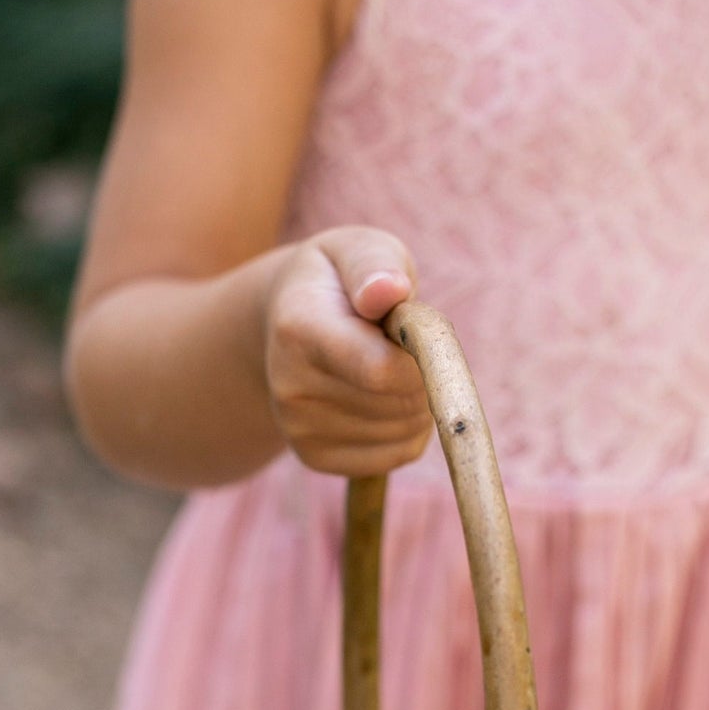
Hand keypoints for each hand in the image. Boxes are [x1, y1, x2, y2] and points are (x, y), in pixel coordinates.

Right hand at [263, 228, 432, 475]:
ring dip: (419, 400)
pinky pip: (399, 454)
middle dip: (423, 373)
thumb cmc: (337, 282)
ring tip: (389, 366)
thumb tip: (389, 290)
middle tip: (402, 344)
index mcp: (298, 328)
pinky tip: (385, 398)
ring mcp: (299, 429)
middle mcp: (290, 386)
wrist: (285, 326)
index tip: (420, 331)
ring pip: (407, 432)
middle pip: (401, 403)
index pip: (380, 370)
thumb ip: (375, 265)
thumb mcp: (355, 250)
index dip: (422, 357)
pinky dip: (411, 429)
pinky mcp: (315, 459)